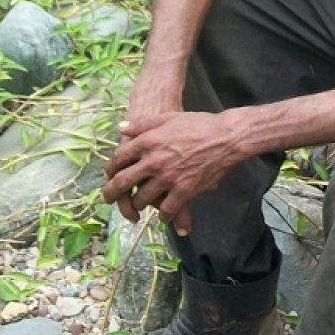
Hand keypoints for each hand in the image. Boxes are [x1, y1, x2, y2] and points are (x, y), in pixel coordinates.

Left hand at [103, 110, 239, 234]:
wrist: (226, 137)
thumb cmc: (198, 124)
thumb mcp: (167, 118)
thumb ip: (142, 124)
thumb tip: (121, 128)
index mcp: (147, 141)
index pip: (119, 158)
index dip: (111, 169)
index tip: (110, 175)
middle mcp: (153, 161)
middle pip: (123, 182)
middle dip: (111, 193)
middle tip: (108, 199)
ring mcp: (168, 177)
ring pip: (142, 198)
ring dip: (138, 204)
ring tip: (138, 206)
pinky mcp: (184, 190)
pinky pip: (167, 209)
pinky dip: (163, 216)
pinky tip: (163, 216)